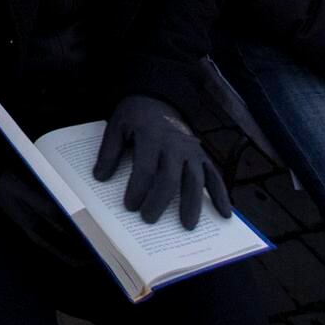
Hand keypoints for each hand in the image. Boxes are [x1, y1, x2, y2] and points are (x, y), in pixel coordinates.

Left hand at [94, 95, 231, 228]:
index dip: (137, 189)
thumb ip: (109, 152)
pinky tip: (225, 213)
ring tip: (188, 226)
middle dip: (159, 201)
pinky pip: (213, 175)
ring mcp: (191, 149)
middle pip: (169, 178)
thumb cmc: (134, 116)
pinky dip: (221, 194)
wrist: (157, 98)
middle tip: (149, 219)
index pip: (145, 168)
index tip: (129, 206)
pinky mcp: (201, 154)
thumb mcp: (116, 127)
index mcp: (151, 136)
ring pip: (194, 180)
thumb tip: (100, 177)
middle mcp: (174, 144)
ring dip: (192, 204)